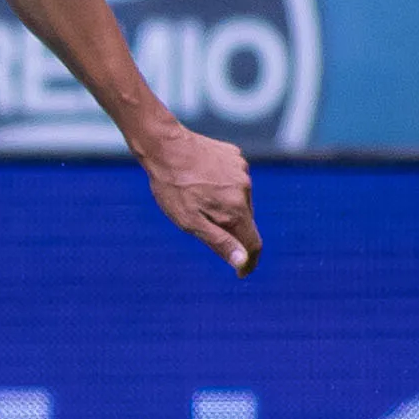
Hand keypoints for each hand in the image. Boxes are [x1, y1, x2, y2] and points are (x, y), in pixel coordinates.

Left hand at [139, 121, 260, 276]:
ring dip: (226, 205)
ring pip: (240, 199)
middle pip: (245, 221)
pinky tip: (202, 179)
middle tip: (200, 220)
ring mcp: (242, 170)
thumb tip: (242, 262)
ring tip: (197, 196)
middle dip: (230, 229)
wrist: (165, 145)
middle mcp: (245, 190)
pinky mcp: (236, 157)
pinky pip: (234, 180)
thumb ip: (219, 242)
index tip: (240, 272)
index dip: (248, 262)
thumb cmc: (172, 187)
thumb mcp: (189, 222)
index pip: (253, 244)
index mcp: (236, 210)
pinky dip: (223, 186)